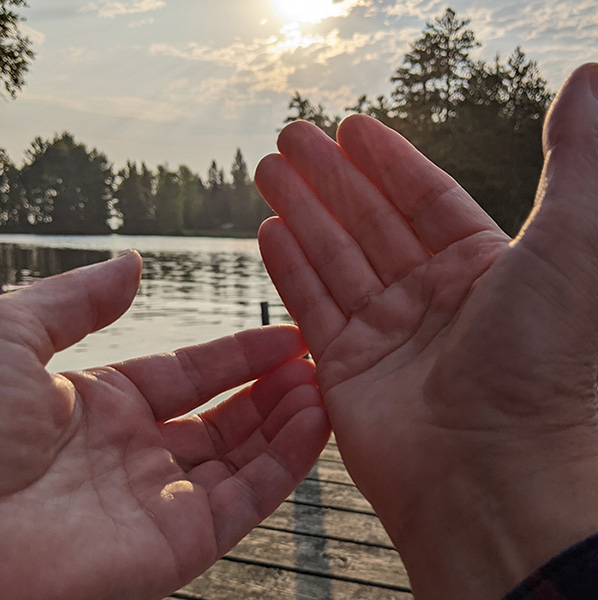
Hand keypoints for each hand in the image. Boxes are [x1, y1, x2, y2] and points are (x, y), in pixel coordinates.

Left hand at [0, 252, 329, 599]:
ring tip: (324, 386)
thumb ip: (77, 300)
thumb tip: (130, 262)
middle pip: (223, 419)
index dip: (239, 355)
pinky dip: (286, 465)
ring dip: (287, 424)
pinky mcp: (174, 547)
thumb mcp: (12, 337)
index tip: (285, 335)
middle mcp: (133, 456)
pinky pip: (245, 501)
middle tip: (317, 359)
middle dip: (272, 389)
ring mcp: (156, 503)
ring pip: (242, 460)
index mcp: (99, 408)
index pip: (189, 376)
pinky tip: (316, 423)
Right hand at [256, 64, 597, 598]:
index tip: (352, 125)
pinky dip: (290, 268)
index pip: (426, 198)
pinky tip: (269, 229)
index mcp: (484, 269)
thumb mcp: (571, 243)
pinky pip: (313, 306)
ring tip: (267, 168)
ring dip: (302, 211)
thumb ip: (576, 157)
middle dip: (330, 177)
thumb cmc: (539, 363)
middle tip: (290, 135)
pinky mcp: (347, 371)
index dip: (389, 160)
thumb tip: (591, 77)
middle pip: (371, 222)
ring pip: (335, 257)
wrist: (495, 475)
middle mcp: (435, 299)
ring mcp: (388, 335)